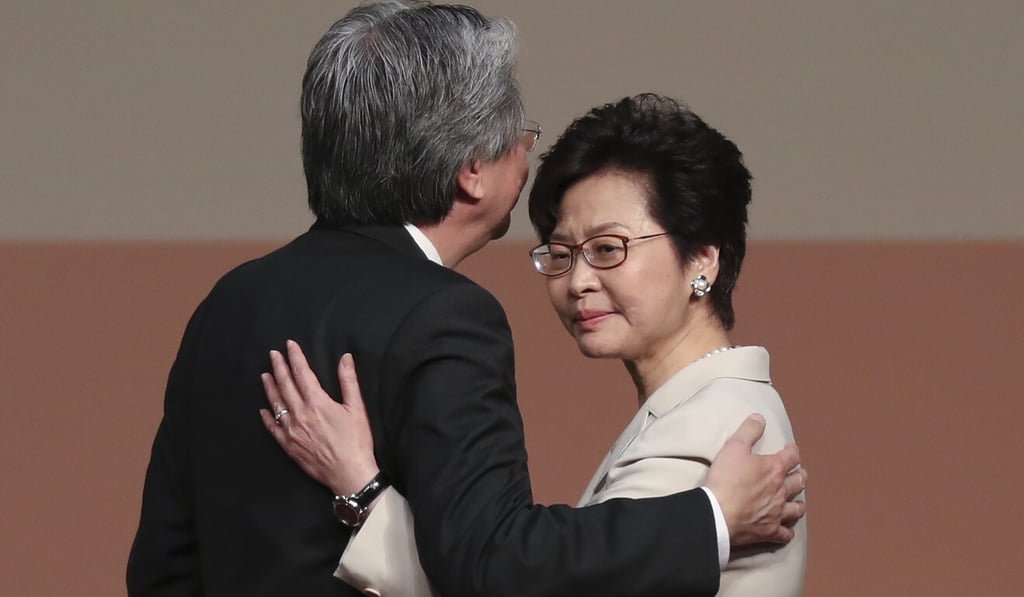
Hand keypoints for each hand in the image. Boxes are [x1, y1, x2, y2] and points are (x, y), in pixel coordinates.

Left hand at [259, 340, 379, 496]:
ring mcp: (291, 431)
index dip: (295, 357)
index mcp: (317, 402)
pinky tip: (264, 410)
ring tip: (265, 375)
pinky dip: (267, 417)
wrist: (349, 473)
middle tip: (273, 354)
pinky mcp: (289, 446)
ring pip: (276, 404)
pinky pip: (273, 428)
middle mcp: (300, 414)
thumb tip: (345, 358)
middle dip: (279, 367)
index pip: (302, 373)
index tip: (290, 345)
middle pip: (285, 385)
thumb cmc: (356, 441)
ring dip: (270, 387)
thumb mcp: (356, 408)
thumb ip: (348, 381)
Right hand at [705, 414, 806, 545]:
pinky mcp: (770, 531)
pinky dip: (788, 530)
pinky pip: (786, 533)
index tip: (790, 449)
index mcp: (774, 468)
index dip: (792, 451)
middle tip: (798, 473)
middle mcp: (781, 490)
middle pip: (799, 481)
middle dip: (800, 475)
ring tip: (798, 500)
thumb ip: (749, 431)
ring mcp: (777, 512)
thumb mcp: (733, 447)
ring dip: (799, 502)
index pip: (791, 456)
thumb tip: (760, 418)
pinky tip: (787, 529)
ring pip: (797, 508)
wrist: (718, 513)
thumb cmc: (726, 479)